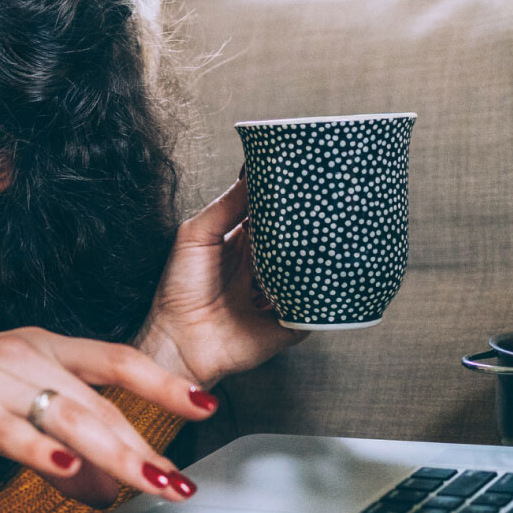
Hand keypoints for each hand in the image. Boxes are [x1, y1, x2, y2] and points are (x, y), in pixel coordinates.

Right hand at [0, 327, 218, 503]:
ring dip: (112, 453)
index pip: (116, 359)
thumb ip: (69, 446)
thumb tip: (109, 487)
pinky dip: (42, 451)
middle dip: (142, 443)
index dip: (163, 381)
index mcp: (46, 345)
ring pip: (66, 415)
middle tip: (175, 479)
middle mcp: (25, 354)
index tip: (205, 404)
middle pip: (97, 401)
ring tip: (144, 481)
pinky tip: (67, 468)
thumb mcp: (20, 410)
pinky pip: (11, 431)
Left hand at [138, 175, 307, 386]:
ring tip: (332, 231)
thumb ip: (224, 207)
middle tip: (327, 197)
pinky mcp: (295, 319)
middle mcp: (268, 264)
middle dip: (311, 220)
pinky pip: (319, 303)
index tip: (303, 170)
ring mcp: (284, 291)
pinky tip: (327, 274)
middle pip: (299, 236)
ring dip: (322, 252)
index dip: (286, 194)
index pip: (273, 212)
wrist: (180, 341)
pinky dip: (324, 290)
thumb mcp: (195, 236)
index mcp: (245, 242)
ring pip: (315, 266)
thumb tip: (252, 174)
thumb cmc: (180, 290)